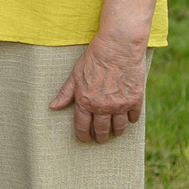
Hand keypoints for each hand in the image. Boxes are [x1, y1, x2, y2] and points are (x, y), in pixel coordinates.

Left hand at [52, 26, 149, 141]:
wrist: (118, 48)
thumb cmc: (93, 59)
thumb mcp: (75, 75)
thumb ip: (65, 93)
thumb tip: (53, 107)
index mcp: (85, 102)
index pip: (82, 126)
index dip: (83, 135)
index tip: (85, 139)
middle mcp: (102, 107)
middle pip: (101, 130)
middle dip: (100, 136)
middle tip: (100, 139)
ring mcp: (120, 104)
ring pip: (119, 127)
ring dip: (116, 131)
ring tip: (114, 132)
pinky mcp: (135, 100)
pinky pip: (134, 117)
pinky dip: (131, 120)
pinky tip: (128, 119)